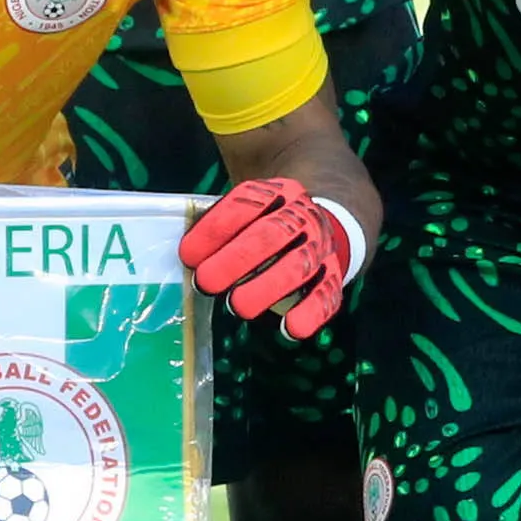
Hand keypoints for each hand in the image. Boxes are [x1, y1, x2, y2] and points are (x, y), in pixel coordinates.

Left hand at [184, 176, 356, 337]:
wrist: (318, 225)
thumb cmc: (265, 222)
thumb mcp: (247, 210)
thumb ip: (218, 226)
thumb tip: (187, 256)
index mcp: (277, 192)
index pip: (245, 203)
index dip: (215, 229)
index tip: (188, 256)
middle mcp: (303, 215)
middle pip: (272, 233)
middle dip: (236, 259)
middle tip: (206, 283)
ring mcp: (322, 246)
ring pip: (298, 265)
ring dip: (267, 287)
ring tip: (238, 306)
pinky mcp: (334, 276)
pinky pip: (327, 295)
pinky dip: (310, 313)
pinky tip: (290, 328)